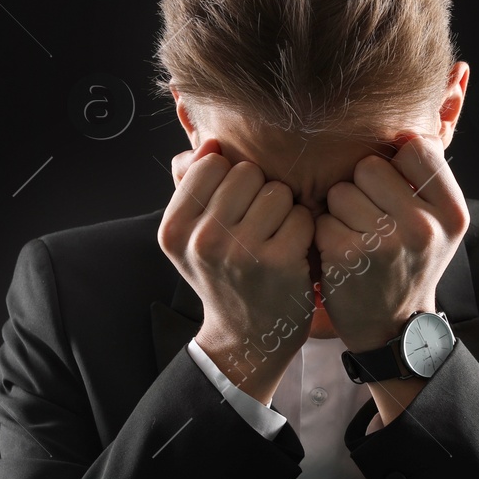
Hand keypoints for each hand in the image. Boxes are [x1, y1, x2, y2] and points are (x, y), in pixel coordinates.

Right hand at [159, 137, 314, 403]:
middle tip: (257, 227)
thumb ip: (191, 186)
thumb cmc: (224, 276)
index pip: (210, 163)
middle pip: (247, 172)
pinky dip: (304, 231)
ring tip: (273, 239)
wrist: (247, 338)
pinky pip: (302, 216)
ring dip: (284, 211)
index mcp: (174, 228)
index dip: (230, 178)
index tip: (232, 209)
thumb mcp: (192, 237)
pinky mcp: (279, 263)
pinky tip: (292, 253)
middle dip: (259, 193)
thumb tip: (207, 140)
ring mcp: (241, 252)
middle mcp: (202, 240)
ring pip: (277, 191)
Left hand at [313, 132, 469, 353]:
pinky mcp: (347, 257)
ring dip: (340, 211)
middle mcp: (423, 227)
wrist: (393, 329)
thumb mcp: (439, 226)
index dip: (397, 165)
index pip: (416, 148)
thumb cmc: (410, 265)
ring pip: (341, 191)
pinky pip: (321, 219)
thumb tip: (407, 128)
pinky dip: (324, 234)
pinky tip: (341, 255)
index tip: (395, 192)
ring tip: (357, 237)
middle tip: (372, 220)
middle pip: (370, 166)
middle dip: (362, 187)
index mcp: (452, 213)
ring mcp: (385, 243)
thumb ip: (428, 179)